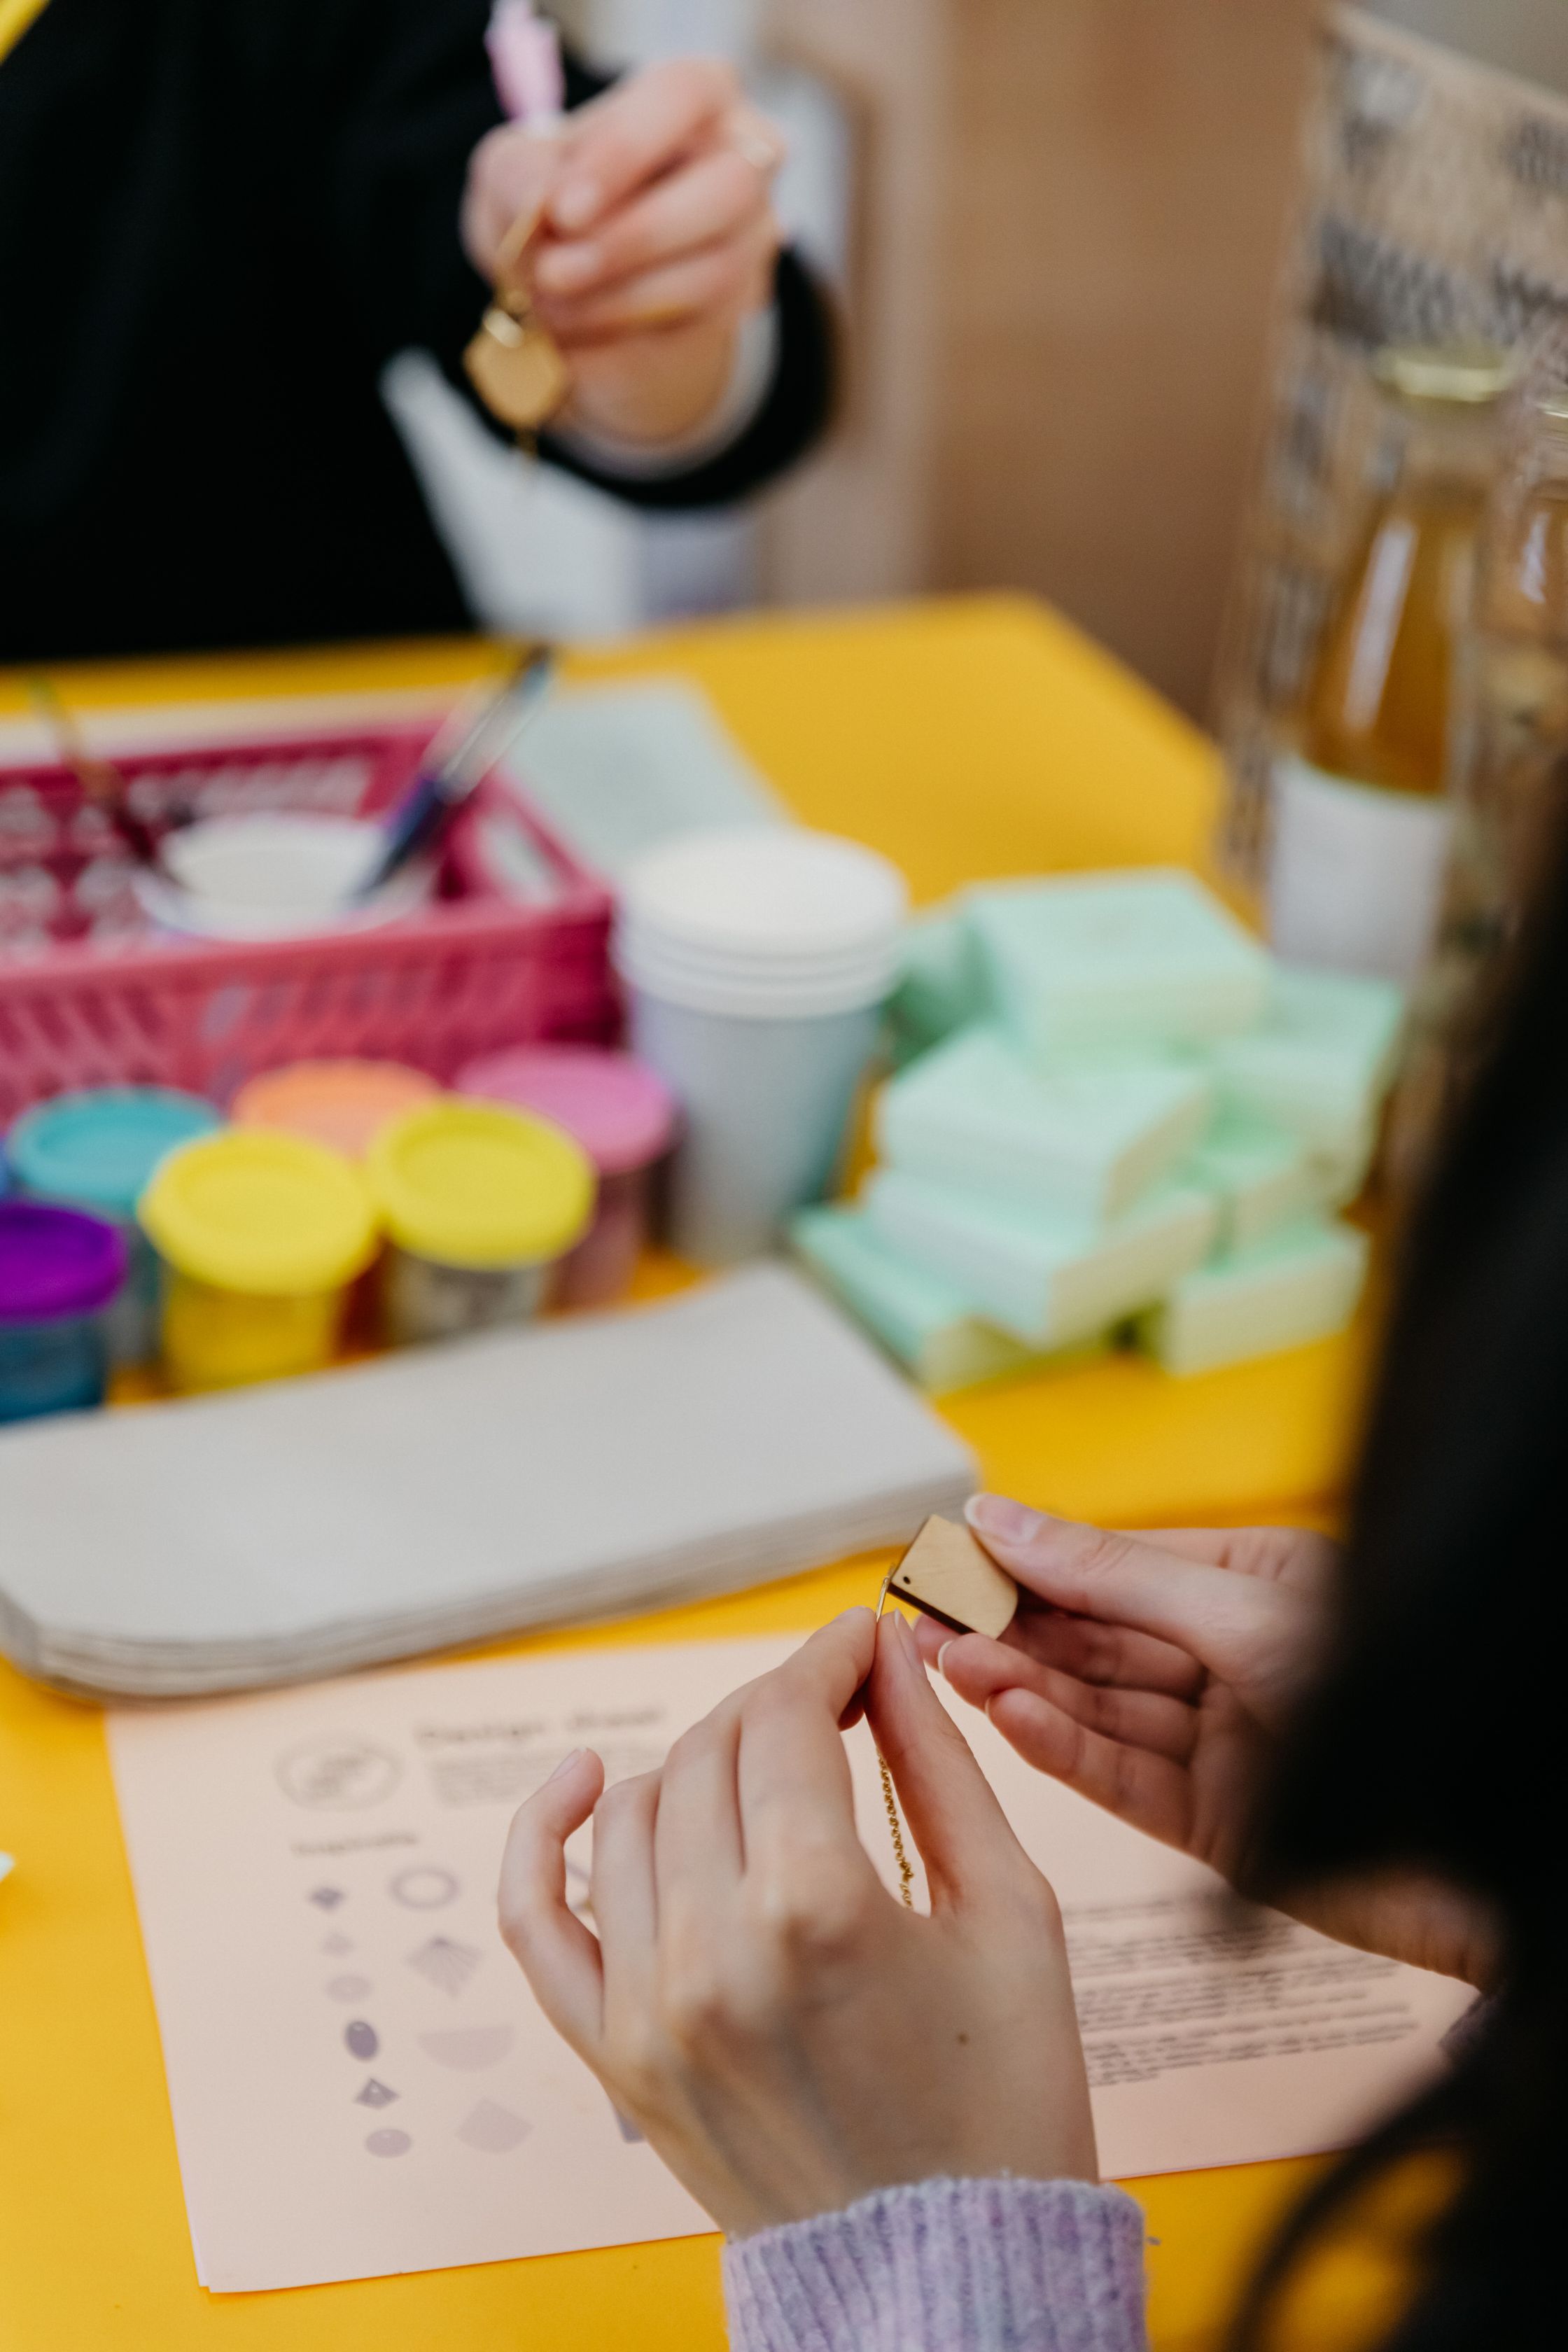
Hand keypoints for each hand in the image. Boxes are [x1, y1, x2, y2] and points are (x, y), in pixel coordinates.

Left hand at [462, 59, 783, 447]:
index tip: (563, 210)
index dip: (624, 151)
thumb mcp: (514, 171)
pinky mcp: (733, 314)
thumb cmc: (555, 201)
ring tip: (549, 308)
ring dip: (620, 299)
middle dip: (634, 238)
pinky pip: (692, 335)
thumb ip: (520, 175)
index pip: (683, 95)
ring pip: (714, 273)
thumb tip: (542, 205)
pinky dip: (621, 344)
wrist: (568, 286)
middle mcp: (744, 162)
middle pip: (729, 188)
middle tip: (553, 272)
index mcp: (696, 94)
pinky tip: (571, 341)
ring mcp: (749, 241)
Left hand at [498, 1607, 1096, 2236]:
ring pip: (634, 1810)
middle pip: (712, 1752)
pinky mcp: (613, 2058)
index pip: (786, 1718)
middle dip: (779, 1704)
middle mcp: (710, 1951)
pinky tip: (581, 1779)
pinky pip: (535, 1920)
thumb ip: (938, 1763)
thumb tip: (890, 1655)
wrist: (953, 2281)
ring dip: (702, 1762)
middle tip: (839, 1699)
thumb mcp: (1010, 1910)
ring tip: (768, 1762)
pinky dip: (541, 1835)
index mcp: (816, 1908)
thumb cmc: (1006, 2102)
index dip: (830, 1657)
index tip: (864, 1641)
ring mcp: (645, 2010)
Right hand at [916, 1497, 1495, 1988]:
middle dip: (1008, 1627)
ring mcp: (1220, 1742)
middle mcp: (1231, 1657)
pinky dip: (1059, 1746)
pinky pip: (1119, 1774)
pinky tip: (1004, 1714)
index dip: (1029, 1560)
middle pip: (1094, 1640)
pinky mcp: (1212, 1823)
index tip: (947, 1552)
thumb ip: (1112, 1573)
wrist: (1468, 1850)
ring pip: (1095, 1708)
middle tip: (922, 1616)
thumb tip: (998, 1516)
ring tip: (945, 1663)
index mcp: (1254, 1586)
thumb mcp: (1238, 1610)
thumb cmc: (1382, 1694)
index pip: (1114, 1567)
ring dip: (1017, 1686)